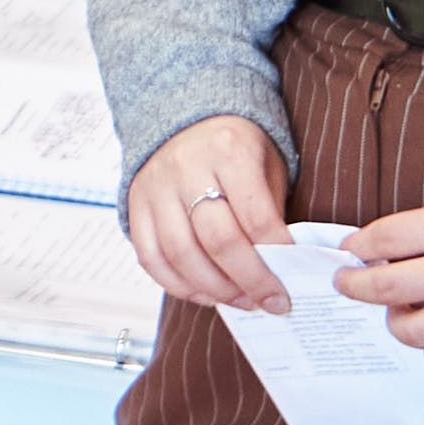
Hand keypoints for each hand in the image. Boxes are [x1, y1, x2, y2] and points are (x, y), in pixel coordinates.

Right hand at [127, 112, 294, 311]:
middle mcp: (187, 166)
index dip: (275, 257)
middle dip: (248, 281)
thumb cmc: (236, 150)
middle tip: (270, 303)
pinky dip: (178, 285)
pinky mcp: (134, 204)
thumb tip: (279, 269)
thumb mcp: (266, 165)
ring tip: (240, 301)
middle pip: (217, 239)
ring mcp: (155, 186)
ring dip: (214, 288)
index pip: (255, 217)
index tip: (289, 282)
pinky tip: (204, 293)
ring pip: (180, 254)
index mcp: (229, 150)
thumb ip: (269, 212)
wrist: (187, 121)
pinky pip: (150, 257)